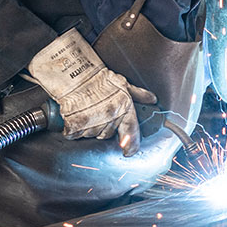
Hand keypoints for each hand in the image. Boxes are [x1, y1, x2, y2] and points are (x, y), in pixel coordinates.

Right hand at [27, 30, 158, 153]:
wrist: (74, 75)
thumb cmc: (98, 79)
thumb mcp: (123, 84)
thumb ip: (139, 94)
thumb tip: (152, 99)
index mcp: (123, 108)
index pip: (131, 131)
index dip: (132, 145)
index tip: (129, 152)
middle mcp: (109, 117)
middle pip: (108, 134)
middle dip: (104, 127)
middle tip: (98, 113)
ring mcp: (92, 123)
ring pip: (92, 134)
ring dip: (89, 127)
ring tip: (86, 111)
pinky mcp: (75, 126)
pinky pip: (75, 135)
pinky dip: (73, 129)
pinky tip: (75, 116)